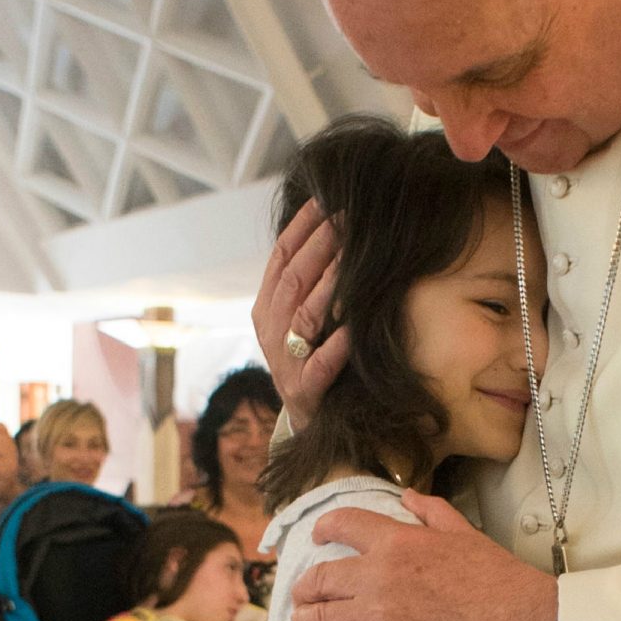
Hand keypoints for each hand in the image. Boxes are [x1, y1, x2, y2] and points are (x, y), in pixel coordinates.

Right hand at [253, 197, 346, 426]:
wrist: (309, 422)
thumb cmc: (311, 360)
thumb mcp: (300, 318)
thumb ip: (308, 282)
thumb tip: (337, 227)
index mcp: (266, 308)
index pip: (281, 257)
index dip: (302, 227)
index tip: (326, 198)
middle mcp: (270, 331)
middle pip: (293, 280)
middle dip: (320, 245)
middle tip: (347, 217)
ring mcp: (285, 362)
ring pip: (304, 316)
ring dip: (329, 284)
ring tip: (352, 257)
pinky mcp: (305, 392)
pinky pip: (322, 364)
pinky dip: (337, 344)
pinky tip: (355, 325)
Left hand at [294, 493, 557, 620]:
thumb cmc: (497, 580)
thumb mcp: (464, 533)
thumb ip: (430, 511)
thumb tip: (406, 497)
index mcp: (395, 542)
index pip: (341, 525)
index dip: (323, 530)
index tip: (318, 538)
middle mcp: (375, 578)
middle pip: (317, 578)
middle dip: (305, 585)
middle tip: (304, 591)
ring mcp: (373, 620)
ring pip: (316, 619)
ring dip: (306, 619)